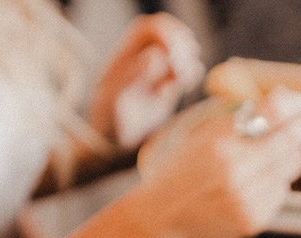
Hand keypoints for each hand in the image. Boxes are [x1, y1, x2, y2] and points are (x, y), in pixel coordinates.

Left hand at [90, 13, 204, 148]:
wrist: (115, 146)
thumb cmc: (108, 121)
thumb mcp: (113, 98)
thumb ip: (133, 74)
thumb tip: (156, 56)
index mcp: (125, 54)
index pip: (148, 28)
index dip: (164, 31)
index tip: (174, 50)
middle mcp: (143, 60)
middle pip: (168, 36)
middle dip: (180, 45)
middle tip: (180, 67)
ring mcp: (158, 74)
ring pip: (180, 53)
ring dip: (188, 59)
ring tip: (183, 79)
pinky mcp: (170, 89)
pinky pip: (187, 72)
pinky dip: (193, 73)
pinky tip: (187, 84)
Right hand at [137, 88, 300, 237]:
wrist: (161, 218)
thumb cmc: (184, 171)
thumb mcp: (204, 136)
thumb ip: (244, 120)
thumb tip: (289, 100)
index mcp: (220, 142)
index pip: (274, 115)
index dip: (293, 107)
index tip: (300, 104)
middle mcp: (235, 170)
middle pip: (291, 143)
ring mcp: (246, 198)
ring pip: (290, 168)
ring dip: (287, 157)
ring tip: (267, 156)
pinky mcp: (253, 220)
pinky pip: (280, 192)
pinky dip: (274, 183)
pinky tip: (253, 184)